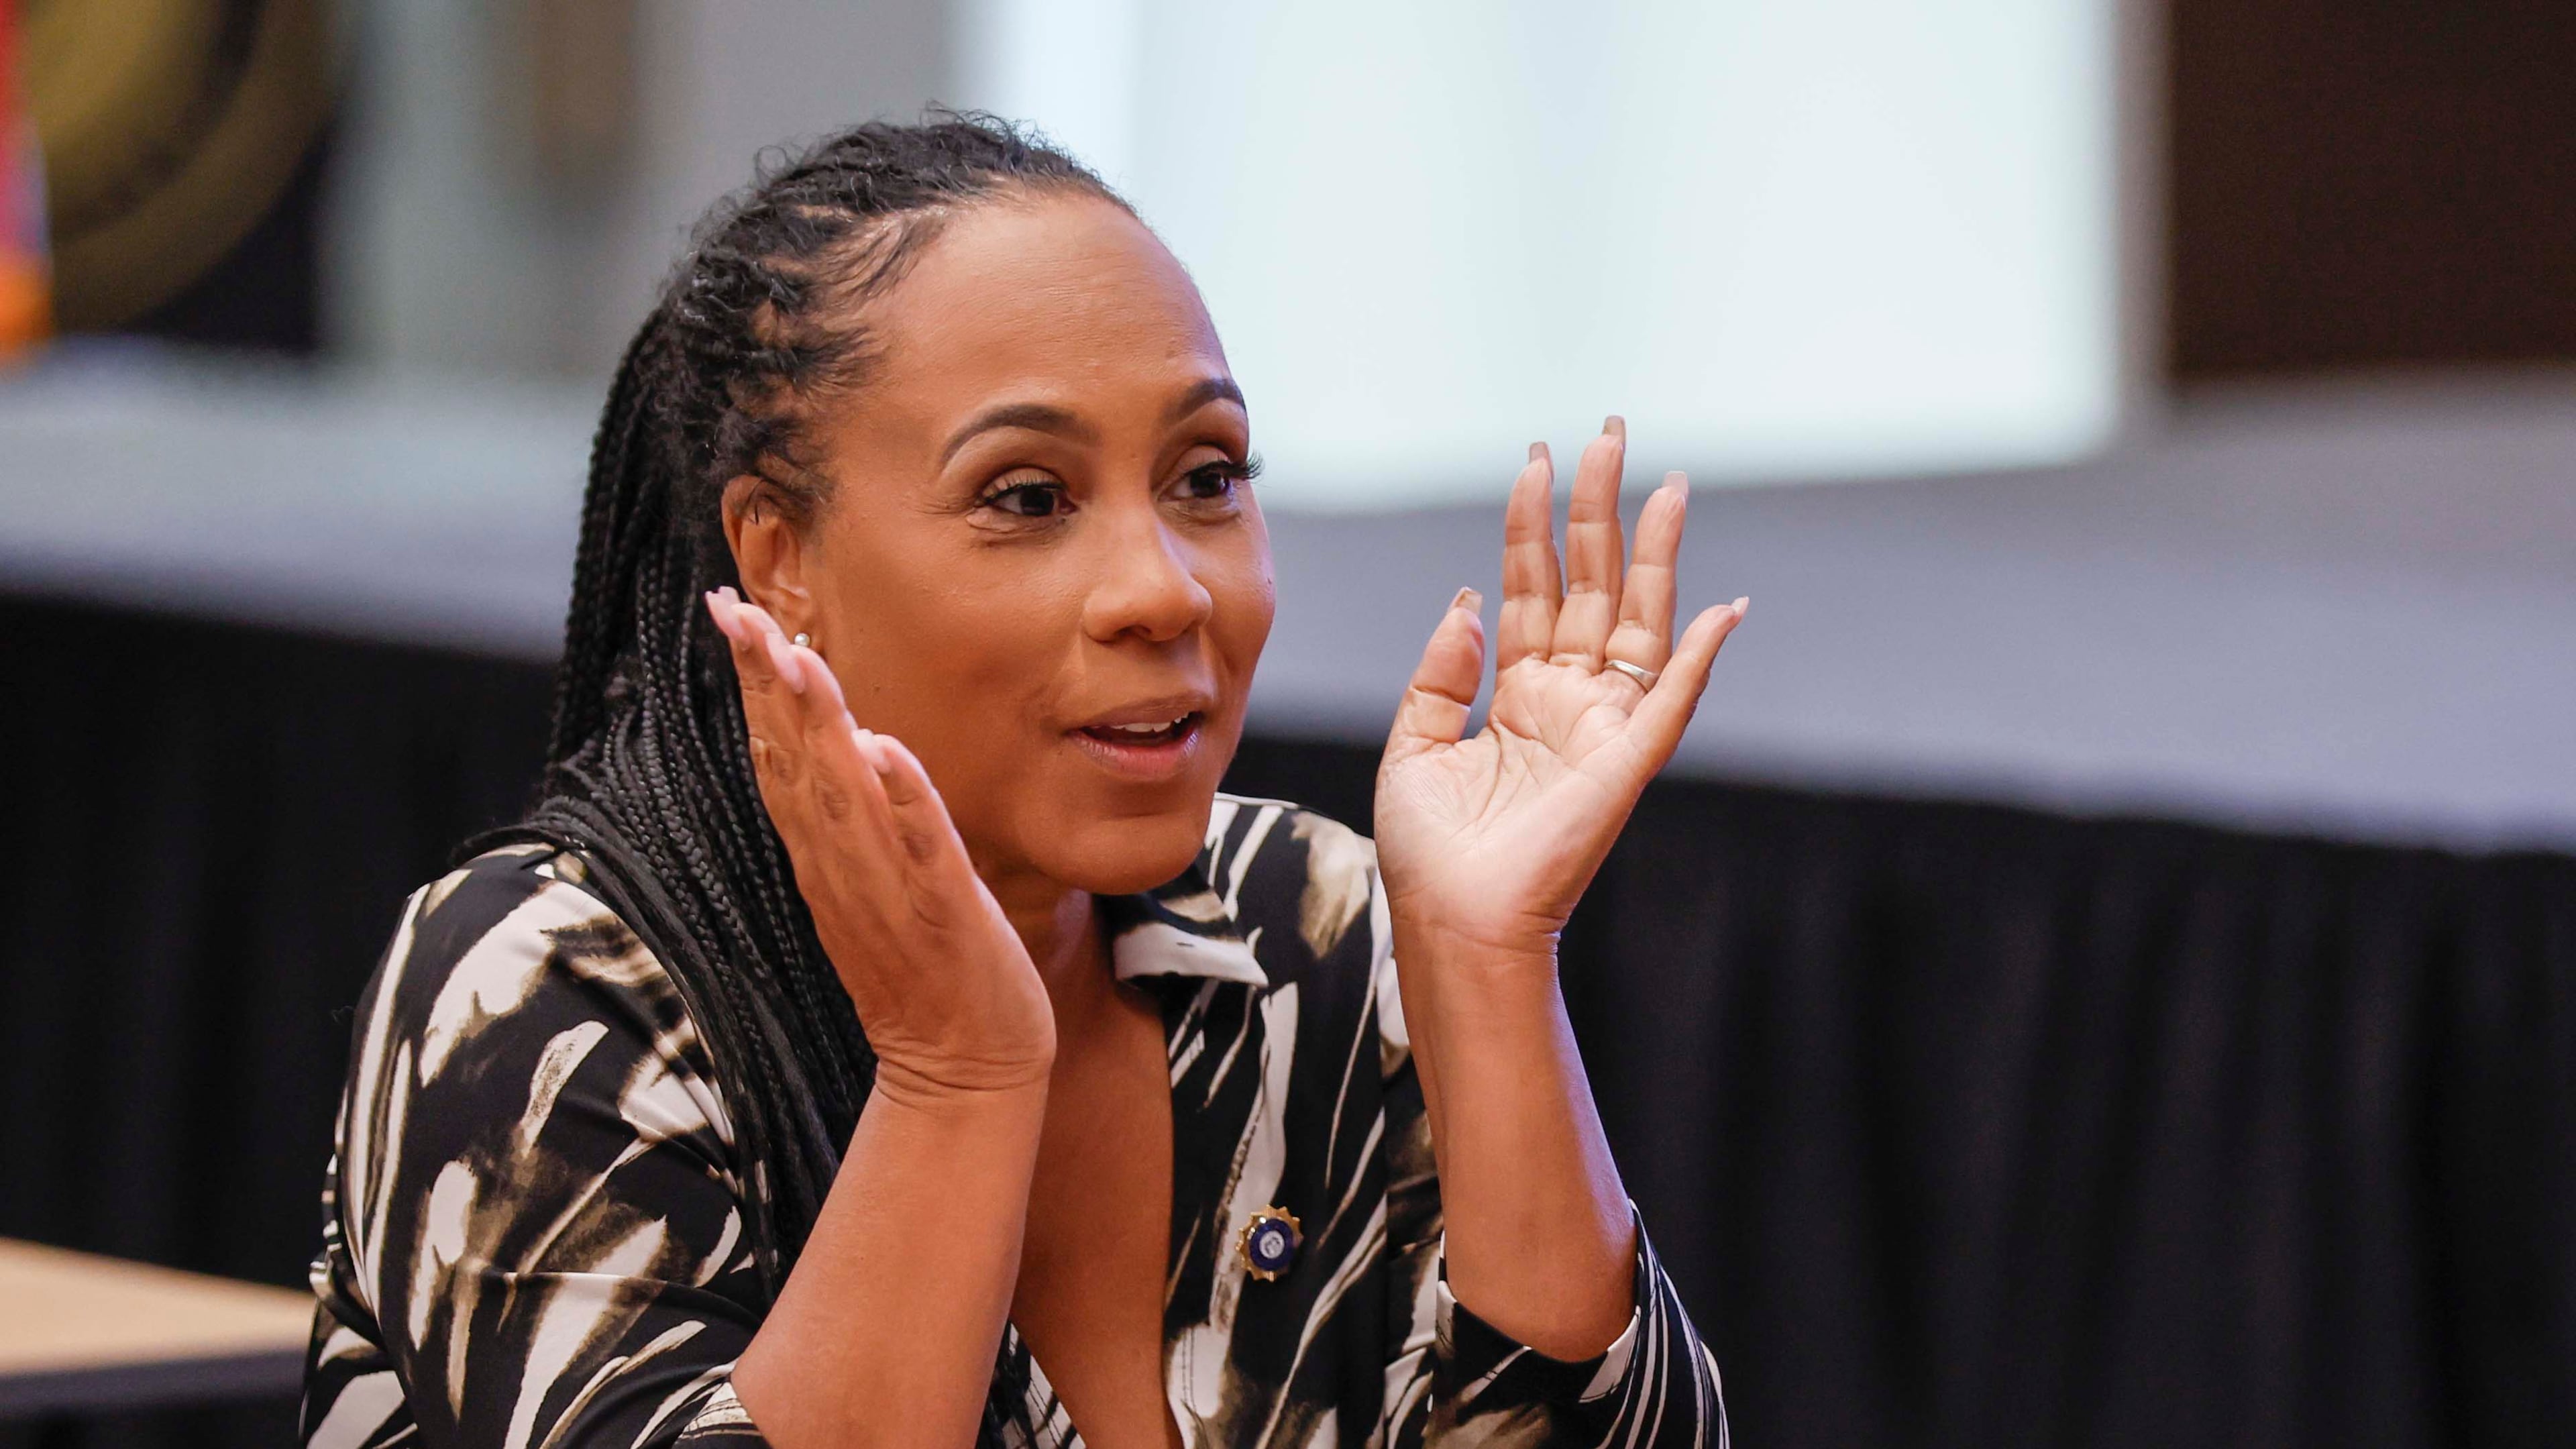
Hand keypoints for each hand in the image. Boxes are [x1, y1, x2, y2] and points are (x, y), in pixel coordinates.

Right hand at [706, 588, 1055, 1101]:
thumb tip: (842, 738)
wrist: (964, 1071)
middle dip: (764, 682)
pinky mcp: (945, 915)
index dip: (752, 681)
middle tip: (734, 607)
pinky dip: (903, 800)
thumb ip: (852, 817)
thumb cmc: (927, 971)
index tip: (728, 609)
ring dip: (818, 725)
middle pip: (792, 762)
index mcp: (825, 856)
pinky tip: (885, 748)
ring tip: (796, 655)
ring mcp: (889, 892)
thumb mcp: (874, 882)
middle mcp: (842, 869)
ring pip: (844, 796)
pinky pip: (921, 849)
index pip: (778, 754)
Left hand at [1374, 419, 1745, 962]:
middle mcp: (1566, 698)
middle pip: (1591, 583)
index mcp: (1516, 691)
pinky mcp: (1625, 764)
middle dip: (1600, 508)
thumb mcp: (1412, 747)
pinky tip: (1721, 607)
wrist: (1451, 925)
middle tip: (1610, 433)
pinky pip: (1670, 702)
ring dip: (1654, 554)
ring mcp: (1600, 726)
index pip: (1531, 587)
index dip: (1533, 523)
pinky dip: (1698, 657)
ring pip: (1637, 621)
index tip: (1537, 458)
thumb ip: (1440, 672)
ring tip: (1668, 483)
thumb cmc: (1429, 854)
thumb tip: (1467, 599)